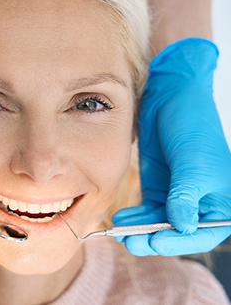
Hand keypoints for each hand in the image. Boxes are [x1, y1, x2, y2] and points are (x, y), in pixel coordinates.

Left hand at [113, 38, 230, 255]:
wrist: (170, 98)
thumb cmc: (192, 126)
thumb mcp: (192, 160)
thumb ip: (186, 194)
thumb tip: (182, 226)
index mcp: (221, 200)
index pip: (204, 233)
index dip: (180, 242)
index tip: (156, 242)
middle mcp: (200, 202)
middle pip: (178, 233)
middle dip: (155, 239)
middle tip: (132, 242)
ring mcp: (177, 196)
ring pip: (159, 224)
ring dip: (141, 230)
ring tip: (120, 233)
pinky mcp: (158, 188)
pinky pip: (147, 210)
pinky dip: (135, 217)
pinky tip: (120, 218)